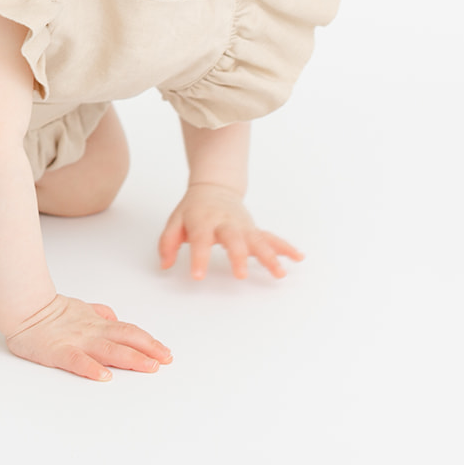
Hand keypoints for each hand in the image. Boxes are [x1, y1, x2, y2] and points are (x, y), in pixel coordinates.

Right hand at [4, 295, 171, 381]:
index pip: (128, 331)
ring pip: (109, 350)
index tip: (165, 352)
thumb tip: (116, 319)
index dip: (148, 341)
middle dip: (149, 350)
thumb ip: (100, 313)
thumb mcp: (81, 308)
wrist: (24, 308)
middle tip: (166, 360)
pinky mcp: (59, 352)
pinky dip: (92, 368)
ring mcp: (77, 342)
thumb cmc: (50, 312)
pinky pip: (78, 361)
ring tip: (149, 367)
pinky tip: (105, 376)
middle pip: (126, 339)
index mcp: (97, 323)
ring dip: (131, 358)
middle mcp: (92, 332)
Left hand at [158, 183, 304, 278]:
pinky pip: (271, 238)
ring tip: (280, 273)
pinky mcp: (253, 229)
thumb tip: (165, 265)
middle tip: (240, 275)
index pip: (200, 239)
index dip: (199, 257)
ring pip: (258, 239)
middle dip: (238, 256)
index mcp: (203, 220)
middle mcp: (225, 222)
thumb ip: (168, 242)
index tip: (198, 276)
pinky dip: (285, 247)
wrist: (214, 188)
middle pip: (233, 238)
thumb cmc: (193, 210)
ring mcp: (242, 226)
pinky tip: (298, 258)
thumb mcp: (175, 221)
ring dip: (270, 256)